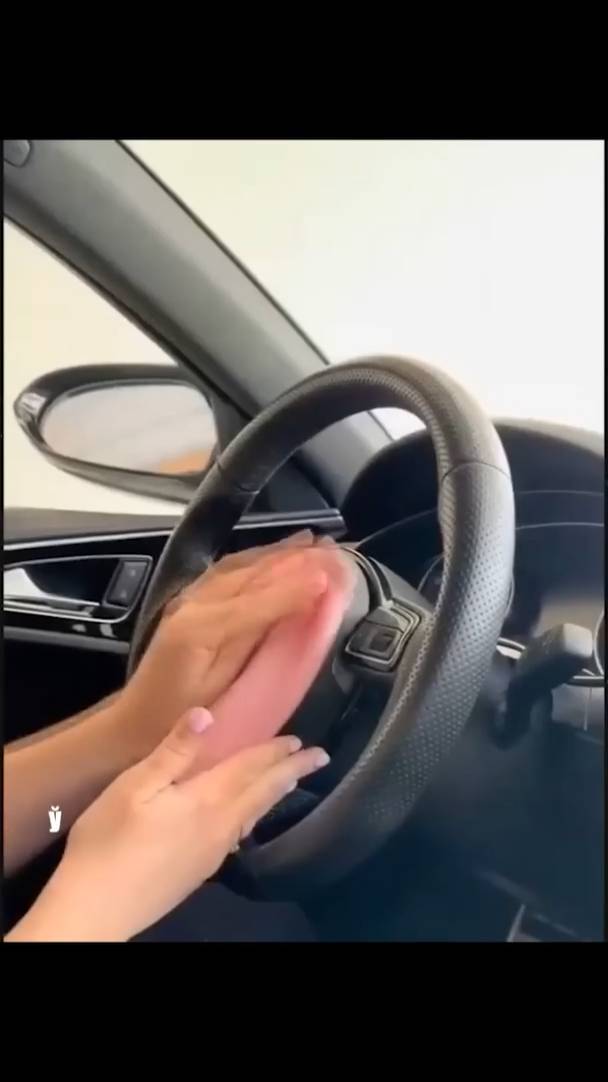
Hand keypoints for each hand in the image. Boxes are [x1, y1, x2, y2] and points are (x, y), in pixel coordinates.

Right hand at [8, 708, 328, 941]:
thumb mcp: (134, 785)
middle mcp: (220, 826)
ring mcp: (212, 853)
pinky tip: (245, 819)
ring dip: (274, 794)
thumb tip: (208, 713)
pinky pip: (238, 835)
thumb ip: (174, 751)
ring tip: (289, 781)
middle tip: (319, 758)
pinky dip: (252, 817)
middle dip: (291, 772)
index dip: (276, 751)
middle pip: (264, 793)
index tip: (302, 740)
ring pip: (254, 815)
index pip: (251, 767)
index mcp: (208, 799)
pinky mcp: (200, 872)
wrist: (97, 908)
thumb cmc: (108, 841)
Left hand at [113, 531, 330, 759]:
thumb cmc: (180, 717)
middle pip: (251, 573)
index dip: (295, 587)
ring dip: (278, 552)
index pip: (257, 599)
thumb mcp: (221, 690)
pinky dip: (257, 559)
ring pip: (240, 566)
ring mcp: (190, 598)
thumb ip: (254, 649)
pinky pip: (228, 572)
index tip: (330, 575)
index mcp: (201, 627)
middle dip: (294, 559)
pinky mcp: (190, 602)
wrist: (133, 724)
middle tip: (333, 550)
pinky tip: (276, 555)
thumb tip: (293, 619)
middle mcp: (194, 603)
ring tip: (313, 542)